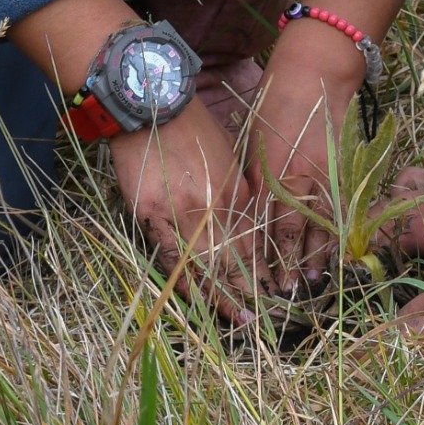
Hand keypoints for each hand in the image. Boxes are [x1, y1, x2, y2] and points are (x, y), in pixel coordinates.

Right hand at [109, 104, 259, 319]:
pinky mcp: (153, 215)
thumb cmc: (192, 126)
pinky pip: (170, 257)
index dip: (262, 270)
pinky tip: (194, 301)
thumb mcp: (225, 155)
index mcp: (236, 192)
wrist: (154, 104)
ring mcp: (183, 213)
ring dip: (222, 296)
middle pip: (235, 259)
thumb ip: (234, 190)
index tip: (270, 292)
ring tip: (235, 320)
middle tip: (258, 319)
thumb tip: (243, 219)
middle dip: (248, 292)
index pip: (253, 241)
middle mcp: (216, 207)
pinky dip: (184, 281)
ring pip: (206, 265)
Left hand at [246, 16, 369, 290]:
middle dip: (288, 266)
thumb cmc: (277, 102)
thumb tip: (253, 211)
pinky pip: (342, 211)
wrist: (318, 73)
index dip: (262, 256)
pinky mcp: (346, 170)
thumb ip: (255, 178)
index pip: (264, 226)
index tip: (259, 279)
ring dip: (315, 257)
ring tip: (310, 282)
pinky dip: (338, 233)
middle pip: (293, 234)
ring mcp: (325, 178)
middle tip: (285, 294)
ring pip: (320, 228)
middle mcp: (298, 181)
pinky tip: (336, 250)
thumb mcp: (254, 139)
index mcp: (270, 173)